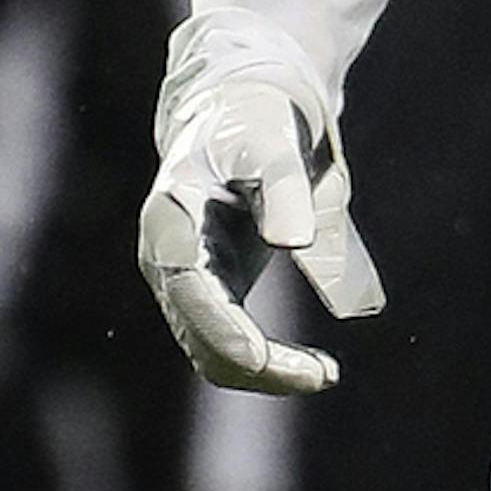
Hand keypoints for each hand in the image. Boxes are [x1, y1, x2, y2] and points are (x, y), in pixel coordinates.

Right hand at [138, 75, 383, 394]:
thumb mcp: (275, 143)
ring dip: (264, 374)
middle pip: (197, 333)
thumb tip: (291, 242)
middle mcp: (165, 256)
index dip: (221, 326)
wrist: (239, 116)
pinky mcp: (207, 294)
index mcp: (172, 215)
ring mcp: (181, 281)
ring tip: (324, 374)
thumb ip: (283, 188)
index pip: (188, 284)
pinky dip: (265, 365)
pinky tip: (313, 366)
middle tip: (323, 375)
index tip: (261, 358)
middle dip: (256, 365)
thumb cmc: (258, 123)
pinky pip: (227, 346)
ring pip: (210, 352)